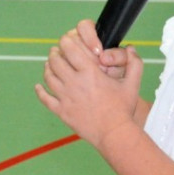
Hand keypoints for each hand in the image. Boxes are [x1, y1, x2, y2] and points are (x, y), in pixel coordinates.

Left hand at [35, 23, 144, 146]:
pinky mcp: (62, 111)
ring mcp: (66, 98)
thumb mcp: (132, 84)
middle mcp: (75, 83)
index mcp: (90, 73)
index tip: (67, 41)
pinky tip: (39, 87)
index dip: (66, 42)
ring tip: (50, 65)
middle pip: (55, 61)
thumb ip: (134, 63)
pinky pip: (45, 99)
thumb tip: (131, 47)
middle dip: (55, 53)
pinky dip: (40, 91)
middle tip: (56, 51)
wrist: (114, 133)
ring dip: (47, 68)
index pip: (70, 49)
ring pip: (48, 77)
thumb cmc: (123, 109)